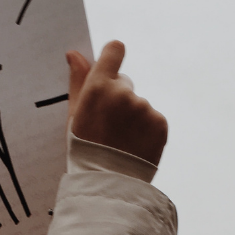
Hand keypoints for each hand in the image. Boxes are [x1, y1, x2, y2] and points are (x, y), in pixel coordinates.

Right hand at [67, 40, 167, 165]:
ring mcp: (144, 108)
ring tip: (121, 141)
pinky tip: (135, 146)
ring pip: (139, 104)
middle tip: (108, 126)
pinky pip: (153, 119)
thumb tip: (75, 54)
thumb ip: (77, 81)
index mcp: (98, 87)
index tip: (110, 65)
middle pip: (125, 83)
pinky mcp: (160, 123)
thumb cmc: (84, 149)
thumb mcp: (74, 115)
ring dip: (133, 117)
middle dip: (118, 98)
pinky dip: (146, 130)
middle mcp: (123, 93)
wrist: (107, 184)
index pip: (114, 51)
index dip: (112, 57)